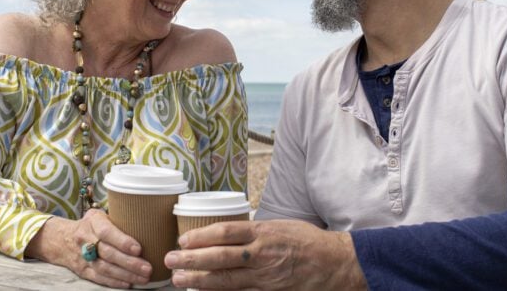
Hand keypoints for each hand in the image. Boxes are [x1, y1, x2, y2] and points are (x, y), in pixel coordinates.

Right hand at [26, 208, 151, 287]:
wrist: (60, 239)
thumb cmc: (91, 225)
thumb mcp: (100, 215)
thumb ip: (119, 219)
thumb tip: (148, 223)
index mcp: (92, 222)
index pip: (106, 232)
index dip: (122, 241)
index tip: (138, 249)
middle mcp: (85, 238)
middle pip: (108, 253)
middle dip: (129, 263)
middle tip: (147, 268)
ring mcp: (82, 256)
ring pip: (104, 268)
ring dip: (125, 275)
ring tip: (143, 278)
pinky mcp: (82, 270)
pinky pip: (98, 278)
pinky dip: (114, 282)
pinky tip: (128, 283)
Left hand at [164, 220, 366, 289]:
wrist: (336, 264)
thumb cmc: (308, 242)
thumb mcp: (280, 226)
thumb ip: (255, 231)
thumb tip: (227, 233)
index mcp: (264, 232)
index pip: (226, 232)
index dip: (201, 236)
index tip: (183, 239)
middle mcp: (262, 254)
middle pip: (220, 257)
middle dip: (192, 259)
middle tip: (170, 260)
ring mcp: (266, 277)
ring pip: (226, 280)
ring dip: (200, 280)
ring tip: (180, 279)